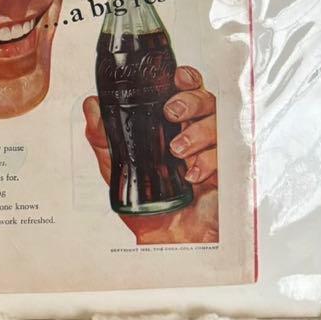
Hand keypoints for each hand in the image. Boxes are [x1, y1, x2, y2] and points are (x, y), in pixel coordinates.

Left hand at [83, 65, 218, 244]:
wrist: (165, 242)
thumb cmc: (146, 204)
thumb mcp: (118, 168)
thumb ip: (103, 137)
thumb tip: (91, 105)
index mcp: (174, 125)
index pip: (188, 89)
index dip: (187, 78)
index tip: (177, 77)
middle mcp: (197, 132)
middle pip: (206, 98)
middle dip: (191, 99)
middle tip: (172, 113)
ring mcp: (215, 151)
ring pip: (219, 122)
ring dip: (198, 132)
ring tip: (177, 151)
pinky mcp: (230, 172)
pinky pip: (228, 154)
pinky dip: (208, 161)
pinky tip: (192, 175)